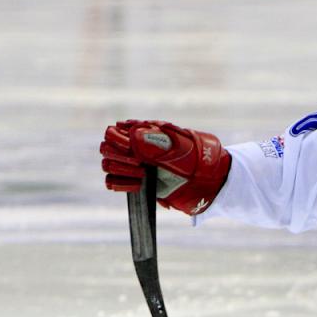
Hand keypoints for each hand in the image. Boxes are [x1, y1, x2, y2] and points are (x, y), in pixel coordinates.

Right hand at [100, 120, 230, 215]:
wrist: (210, 183)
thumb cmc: (199, 159)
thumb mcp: (182, 147)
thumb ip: (157, 142)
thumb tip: (132, 136)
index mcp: (144, 134)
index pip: (113, 132)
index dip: (117, 140)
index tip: (132, 149)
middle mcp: (136, 149)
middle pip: (106, 148)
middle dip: (118, 156)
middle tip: (138, 163)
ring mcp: (136, 167)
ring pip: (108, 165)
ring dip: (121, 170)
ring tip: (142, 174)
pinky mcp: (138, 184)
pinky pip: (113, 183)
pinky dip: (121, 184)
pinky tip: (139, 184)